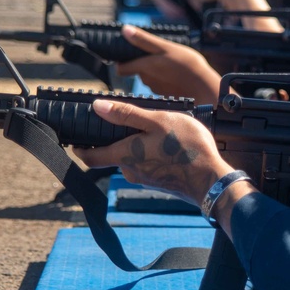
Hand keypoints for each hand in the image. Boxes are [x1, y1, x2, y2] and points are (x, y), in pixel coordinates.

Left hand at [72, 100, 232, 206]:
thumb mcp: (157, 120)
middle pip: (114, 155)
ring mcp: (147, 178)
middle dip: (118, 139)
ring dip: (139, 146)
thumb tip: (97, 107)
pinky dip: (153, 154)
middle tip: (129, 122)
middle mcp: (131, 170)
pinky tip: (170, 145)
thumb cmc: (186, 148)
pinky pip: (150, 165)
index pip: (90, 157)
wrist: (212, 179)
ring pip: (134, 159)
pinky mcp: (161, 181)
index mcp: (124, 155)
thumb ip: (126, 114)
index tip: (76, 140)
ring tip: (158, 130)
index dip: (80, 148)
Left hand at [115, 24, 221, 103]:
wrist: (204, 87)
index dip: (122, 62)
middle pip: (137, 70)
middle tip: (159, 53)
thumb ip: (143, 40)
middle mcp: (146, 80)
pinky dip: (165, 77)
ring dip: (156, 69)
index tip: (129, 55)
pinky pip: (160, 83)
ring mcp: (156, 88)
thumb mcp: (165, 47)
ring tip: (171, 62)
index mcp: (143, 67)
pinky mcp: (166, 93)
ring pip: (150, 76)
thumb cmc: (186, 65)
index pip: (121, 69)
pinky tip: (176, 73)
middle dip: (144, 62)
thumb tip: (125, 30)